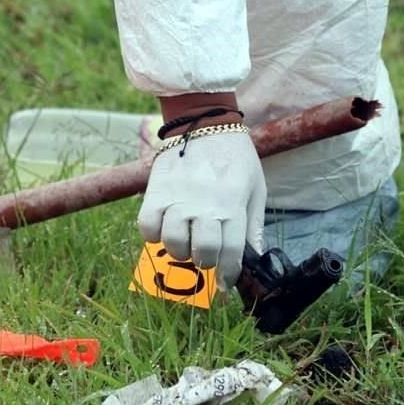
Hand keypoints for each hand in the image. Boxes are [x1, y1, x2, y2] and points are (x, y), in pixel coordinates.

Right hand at [138, 130, 266, 288]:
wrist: (205, 121)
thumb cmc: (236, 156)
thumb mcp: (256, 186)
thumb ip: (254, 223)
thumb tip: (256, 255)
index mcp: (233, 204)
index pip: (230, 251)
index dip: (228, 274)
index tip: (225, 283)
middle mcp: (205, 204)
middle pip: (203, 250)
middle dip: (205, 262)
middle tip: (206, 257)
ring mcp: (178, 198)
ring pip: (173, 241)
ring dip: (180, 250)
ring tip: (186, 243)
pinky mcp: (156, 190)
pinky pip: (147, 224)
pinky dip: (153, 234)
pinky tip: (164, 228)